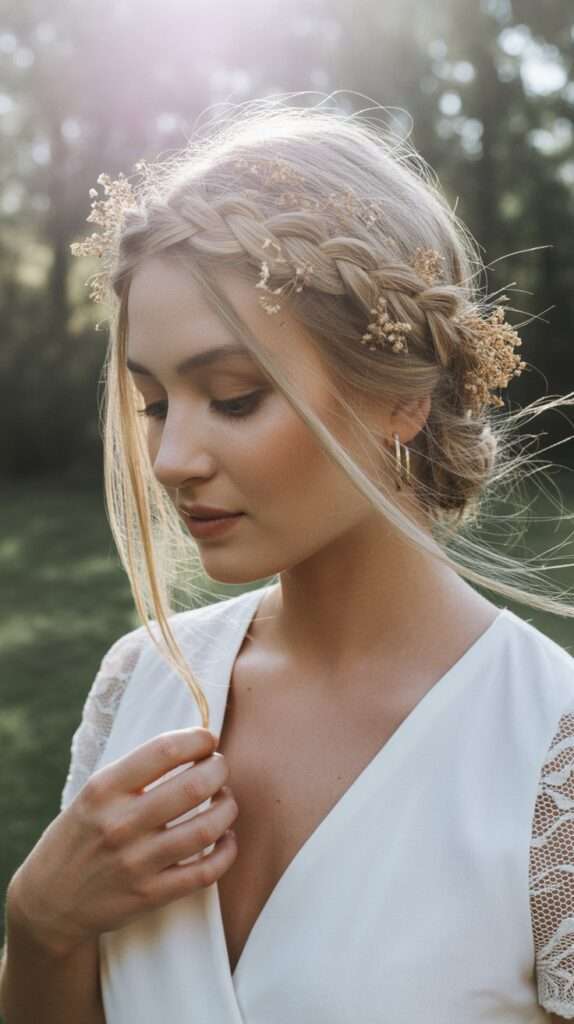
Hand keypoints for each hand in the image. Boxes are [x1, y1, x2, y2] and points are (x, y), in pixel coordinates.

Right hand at [7, 728, 238, 956]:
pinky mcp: (150, 895)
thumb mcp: (93, 794)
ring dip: (228, 808)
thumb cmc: (80, 835)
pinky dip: (227, 851)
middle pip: (194, 786)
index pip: (164, 750)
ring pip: (207, 829)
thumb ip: (136, 772)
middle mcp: (120, 824)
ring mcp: (136, 862)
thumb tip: (192, 744)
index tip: (206, 739)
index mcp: (104, 789)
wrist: (49, 901)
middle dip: (219, 770)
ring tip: (225, 800)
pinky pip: (206, 872)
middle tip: (219, 768)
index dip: (197, 739)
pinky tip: (225, 838)